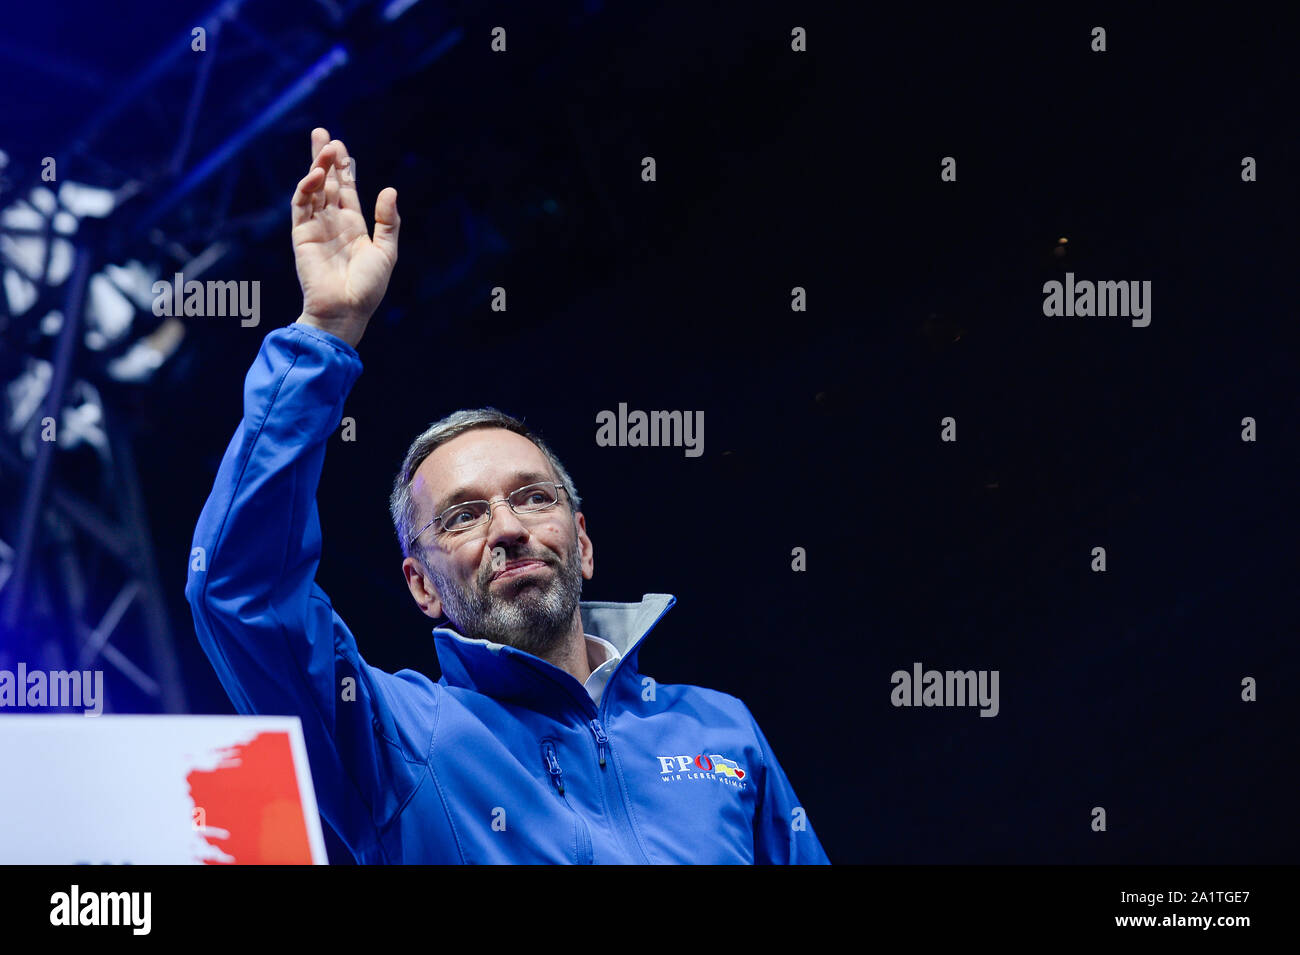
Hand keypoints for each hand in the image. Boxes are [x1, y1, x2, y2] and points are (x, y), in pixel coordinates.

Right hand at [291, 127, 399, 347]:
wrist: (345, 310)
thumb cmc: (368, 287)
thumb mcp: (386, 252)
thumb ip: (388, 221)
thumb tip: (390, 189)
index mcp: (353, 227)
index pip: (347, 191)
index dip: (345, 169)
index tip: (343, 148)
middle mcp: (333, 223)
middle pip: (328, 184)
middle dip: (325, 159)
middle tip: (325, 134)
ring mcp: (315, 227)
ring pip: (314, 190)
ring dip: (318, 168)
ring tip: (324, 147)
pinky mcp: (301, 234)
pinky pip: (301, 205)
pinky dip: (307, 188)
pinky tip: (316, 174)